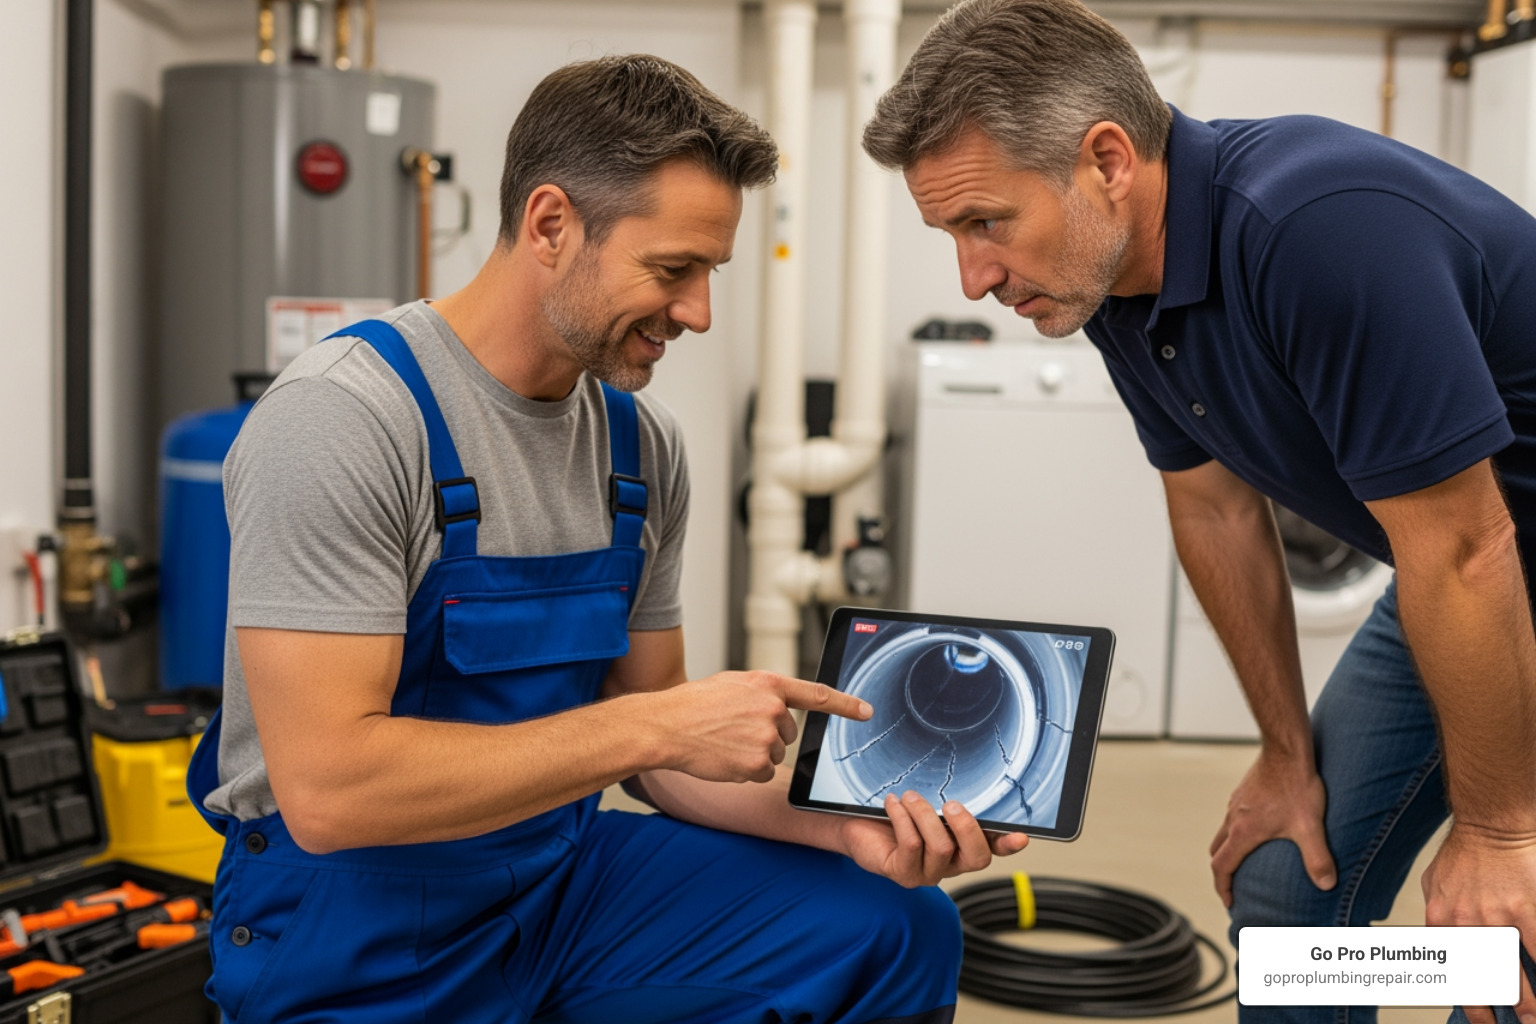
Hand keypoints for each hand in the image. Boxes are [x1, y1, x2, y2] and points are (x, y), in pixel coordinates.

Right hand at [659, 671, 870, 783]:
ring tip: (724, 740)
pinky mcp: (756, 763)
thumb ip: (762, 693)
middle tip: (734, 729)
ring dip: (753, 753)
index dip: (846, 704)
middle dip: (768, 735)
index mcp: (768, 684)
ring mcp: (766, 737)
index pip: (817, 695)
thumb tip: (780, 708)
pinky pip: (761, 772)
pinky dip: (745, 770)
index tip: (866, 711)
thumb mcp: (733, 684)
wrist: (666, 726)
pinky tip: (724, 757)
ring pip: (774, 754)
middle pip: (788, 734)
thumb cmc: (694, 704)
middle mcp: (773, 709)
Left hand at [839, 790, 1028, 887]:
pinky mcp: (902, 874)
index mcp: (960, 847)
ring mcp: (926, 873)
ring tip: (909, 796)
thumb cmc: (892, 815)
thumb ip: (945, 806)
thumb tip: (962, 789)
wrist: (855, 826)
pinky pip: (911, 845)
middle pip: (976, 858)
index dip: (1007, 845)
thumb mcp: (923, 806)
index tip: (1021, 836)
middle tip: (949, 803)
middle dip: (966, 827)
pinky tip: (893, 803)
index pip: (992, 849)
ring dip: (924, 815)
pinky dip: (903, 818)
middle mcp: (949, 865)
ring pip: (941, 847)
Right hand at [1210, 748, 1334, 907]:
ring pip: (1224, 832)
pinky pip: (1233, 817)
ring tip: (1247, 860)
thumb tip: (1327, 885)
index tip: (1229, 902)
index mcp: (1243, 832)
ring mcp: (1236, 803)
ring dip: (1230, 850)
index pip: (1221, 866)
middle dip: (1223, 871)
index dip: (1223, 888)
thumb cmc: (1296, 785)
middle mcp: (1233, 818)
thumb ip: (1318, 858)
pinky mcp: (1243, 791)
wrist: (1287, 748)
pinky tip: (1261, 829)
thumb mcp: (1310, 826)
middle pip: (1217, 850)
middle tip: (1235, 885)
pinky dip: (1238, 831)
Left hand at [1421, 823, 1535, 1023]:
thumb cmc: (1465, 849)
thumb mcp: (1434, 881)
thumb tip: (1438, 932)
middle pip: (1480, 978)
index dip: (1466, 997)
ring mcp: (1496, 918)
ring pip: (1511, 972)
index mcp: (1441, 919)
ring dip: (1526, 1002)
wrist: (1489, 823)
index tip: (1481, 1016)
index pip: (1450, 969)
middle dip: (1494, 1008)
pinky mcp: (1526, 909)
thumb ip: (1437, 909)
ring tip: (1532, 1020)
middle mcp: (1465, 924)